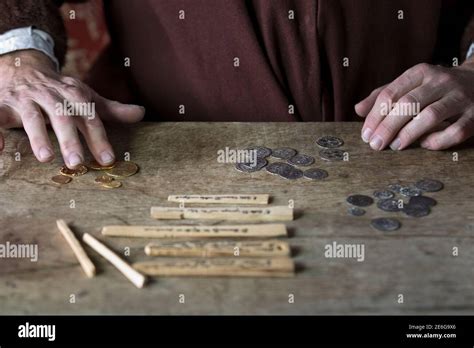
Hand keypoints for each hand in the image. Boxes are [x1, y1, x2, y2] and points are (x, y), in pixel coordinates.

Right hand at [0, 50, 144, 167]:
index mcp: (74, 95)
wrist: (24, 67)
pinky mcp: (3, 104)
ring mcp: (26, 99)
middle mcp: (51, 96)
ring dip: (38, 136)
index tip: (107, 159)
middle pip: (62, 116)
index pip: (89, 117)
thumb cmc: (61, 91)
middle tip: (77, 162)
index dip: (99, 138)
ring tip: (45, 158)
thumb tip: (141, 114)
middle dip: (70, 139)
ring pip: (32, 117)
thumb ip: (112, 110)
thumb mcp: (87, 98)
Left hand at [355, 60, 473, 150]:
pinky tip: (425, 145)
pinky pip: (456, 131)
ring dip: (409, 134)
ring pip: (431, 116)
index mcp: (421, 72)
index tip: (365, 134)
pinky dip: (438, 141)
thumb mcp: (411, 84)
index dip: (374, 116)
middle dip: (387, 127)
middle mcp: (441, 82)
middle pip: (408, 104)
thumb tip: (358, 109)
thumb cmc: (435, 88)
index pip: (390, 93)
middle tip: (375, 145)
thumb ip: (385, 95)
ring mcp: (461, 97)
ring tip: (395, 146)